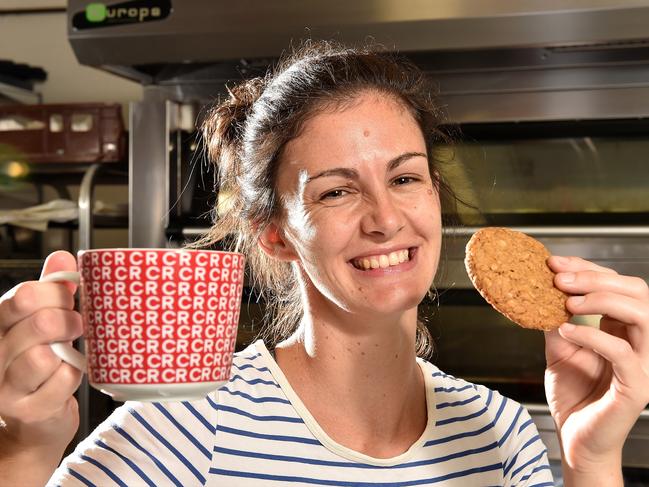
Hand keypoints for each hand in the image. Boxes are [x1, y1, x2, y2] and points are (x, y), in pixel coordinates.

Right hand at [0, 251, 82, 463]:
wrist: (39, 417)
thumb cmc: (44, 361)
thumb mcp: (42, 319)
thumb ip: (51, 289)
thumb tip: (62, 257)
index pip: (24, 296)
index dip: (56, 294)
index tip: (68, 300)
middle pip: (40, 323)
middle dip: (69, 320)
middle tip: (76, 325)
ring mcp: (7, 386)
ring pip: (45, 355)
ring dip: (69, 349)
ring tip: (70, 350)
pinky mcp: (29, 409)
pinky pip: (63, 380)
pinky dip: (74, 373)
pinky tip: (69, 372)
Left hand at [544, 256, 648, 473]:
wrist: (574, 438)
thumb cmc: (573, 396)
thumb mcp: (560, 348)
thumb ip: (556, 320)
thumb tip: (539, 291)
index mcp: (624, 330)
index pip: (618, 286)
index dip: (588, 269)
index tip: (554, 264)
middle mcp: (640, 343)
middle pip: (637, 292)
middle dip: (596, 277)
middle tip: (558, 278)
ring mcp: (643, 364)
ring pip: (642, 315)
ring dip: (601, 299)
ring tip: (566, 301)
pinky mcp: (637, 387)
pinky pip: (623, 352)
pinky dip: (593, 335)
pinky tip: (565, 329)